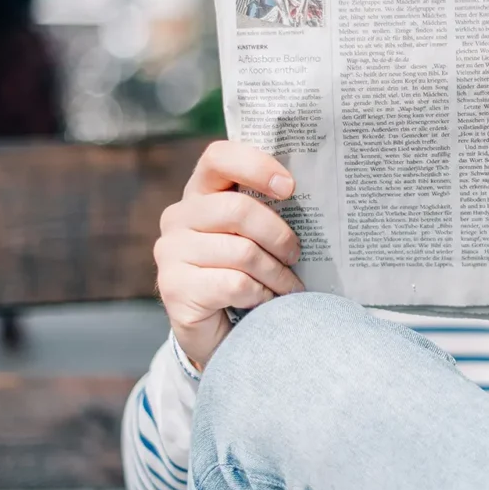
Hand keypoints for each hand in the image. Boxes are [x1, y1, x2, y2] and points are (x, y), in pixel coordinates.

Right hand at [155, 141, 304, 367]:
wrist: (219, 333)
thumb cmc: (246, 274)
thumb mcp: (256, 237)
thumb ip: (268, 211)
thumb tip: (317, 194)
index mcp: (200, 193)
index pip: (218, 157)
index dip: (256, 166)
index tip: (290, 188)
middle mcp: (178, 217)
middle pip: (238, 209)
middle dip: (279, 235)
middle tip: (296, 254)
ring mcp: (170, 252)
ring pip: (242, 252)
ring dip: (276, 274)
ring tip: (288, 287)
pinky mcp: (174, 287)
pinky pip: (235, 283)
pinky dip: (261, 295)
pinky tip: (264, 302)